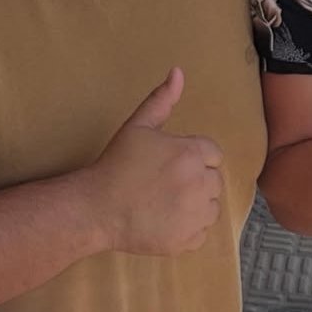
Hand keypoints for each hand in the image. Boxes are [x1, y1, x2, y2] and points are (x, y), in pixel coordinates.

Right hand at [79, 67, 223, 255]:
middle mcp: (199, 184)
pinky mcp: (188, 241)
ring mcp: (195, 215)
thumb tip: (178, 71)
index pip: (212, 154)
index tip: (170, 164)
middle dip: (195, 181)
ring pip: (211, 208)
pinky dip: (188, 230)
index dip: (192, 157)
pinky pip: (202, 233)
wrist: (97, 208)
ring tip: (165, 203)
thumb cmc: (117, 164)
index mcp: (191, 153)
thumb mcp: (138, 127)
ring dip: (196, 205)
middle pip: (214, 180)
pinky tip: (165, 221)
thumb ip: (162, 100)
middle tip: (165, 184)